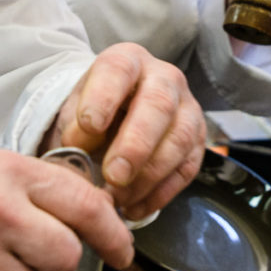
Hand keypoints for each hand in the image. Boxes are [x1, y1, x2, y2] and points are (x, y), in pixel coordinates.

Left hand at [45, 42, 205, 219]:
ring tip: (118, 199)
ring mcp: (187, 109)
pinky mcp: (198, 141)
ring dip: (148, 175)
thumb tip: (77, 152)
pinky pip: (187, 168)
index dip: (104, 98)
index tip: (88, 126)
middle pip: (158, 105)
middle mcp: (164, 78)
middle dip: (136, 144)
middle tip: (113, 175)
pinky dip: (160, 193)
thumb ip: (72, 128)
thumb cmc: (92, 113)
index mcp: (127, 61)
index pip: (119, 70)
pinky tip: (134, 208)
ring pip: (179, 138)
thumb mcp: (73, 111)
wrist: (115, 117)